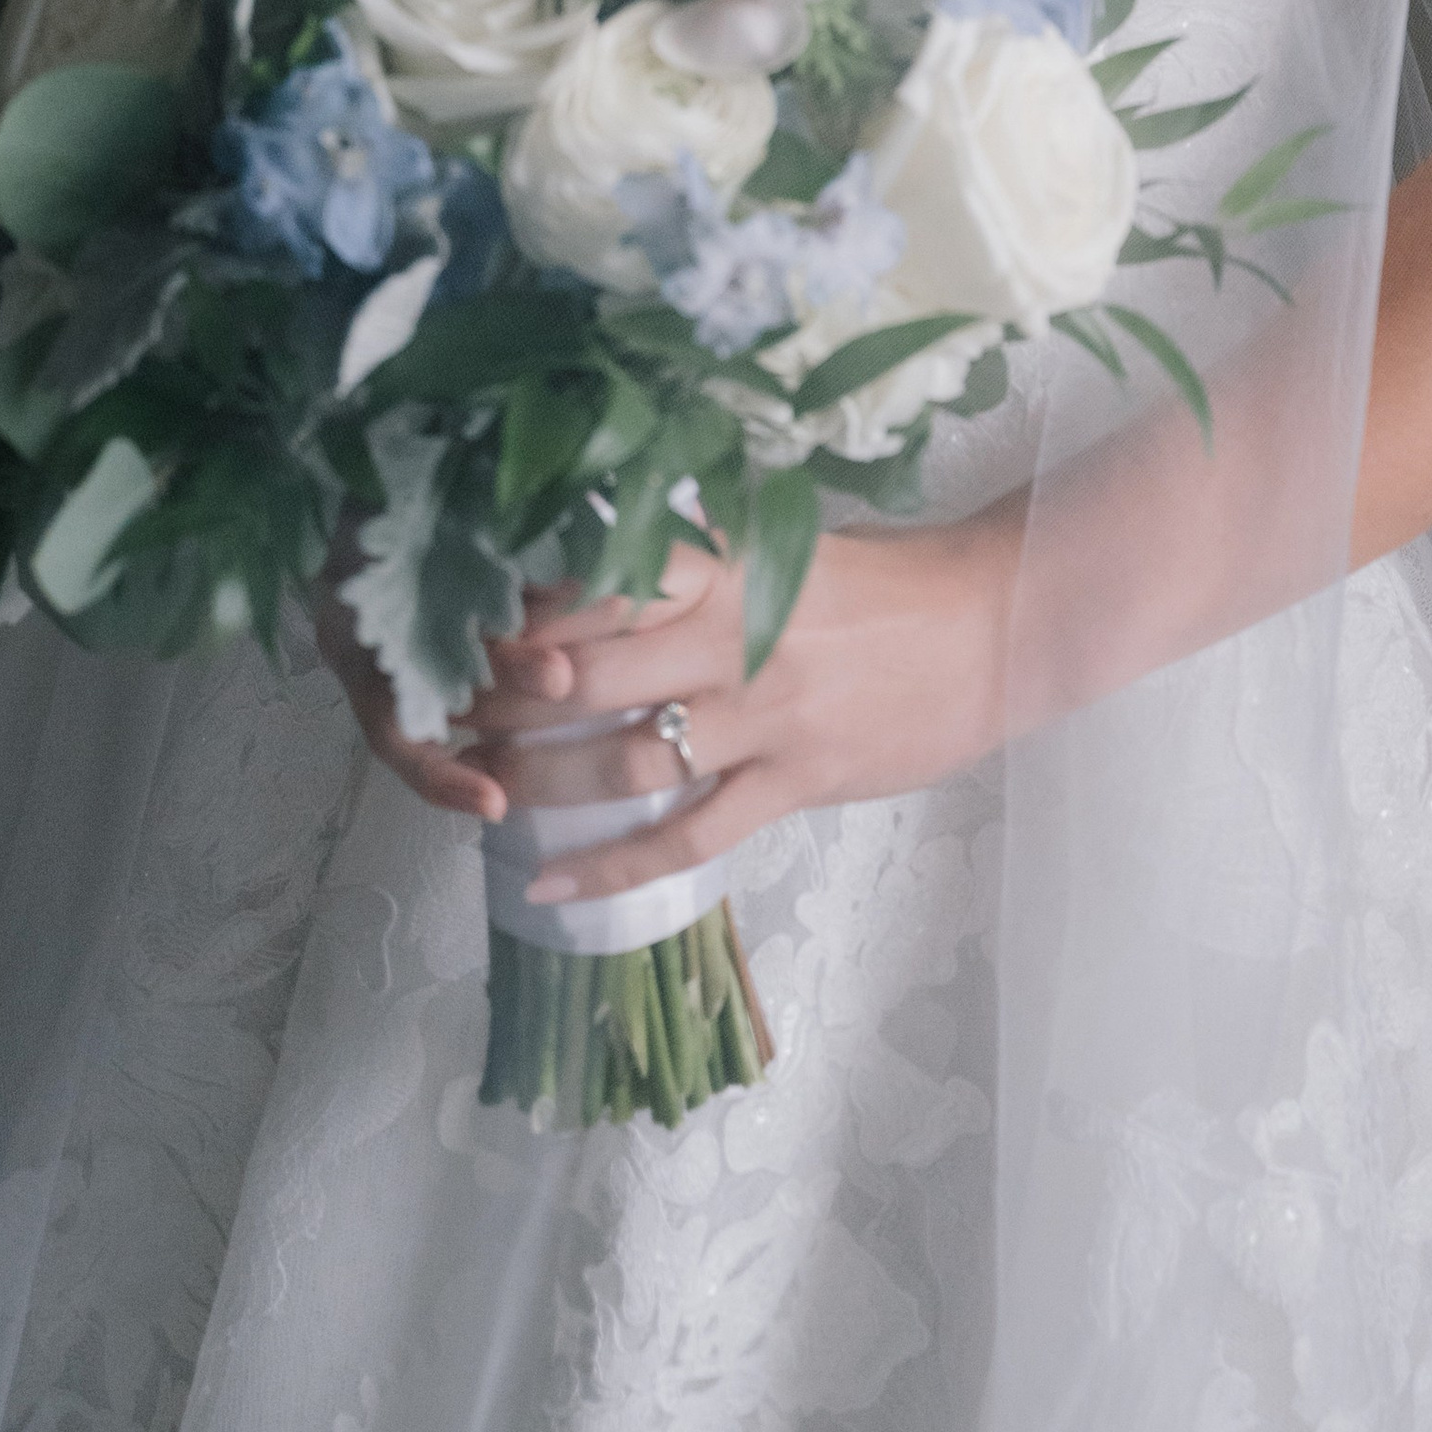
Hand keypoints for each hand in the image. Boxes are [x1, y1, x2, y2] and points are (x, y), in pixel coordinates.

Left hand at [316, 511, 1017, 906]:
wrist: (994, 625)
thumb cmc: (886, 580)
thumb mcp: (787, 546)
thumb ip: (700, 556)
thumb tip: (600, 560)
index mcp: (728, 565)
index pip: (598, 583)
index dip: (520, 612)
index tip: (457, 627)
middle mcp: (734, 637)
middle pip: (589, 675)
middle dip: (504, 700)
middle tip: (437, 715)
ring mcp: (764, 716)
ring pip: (624, 758)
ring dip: (538, 778)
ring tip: (472, 789)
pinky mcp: (793, 780)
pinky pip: (687, 832)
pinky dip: (613, 865)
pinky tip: (550, 885)